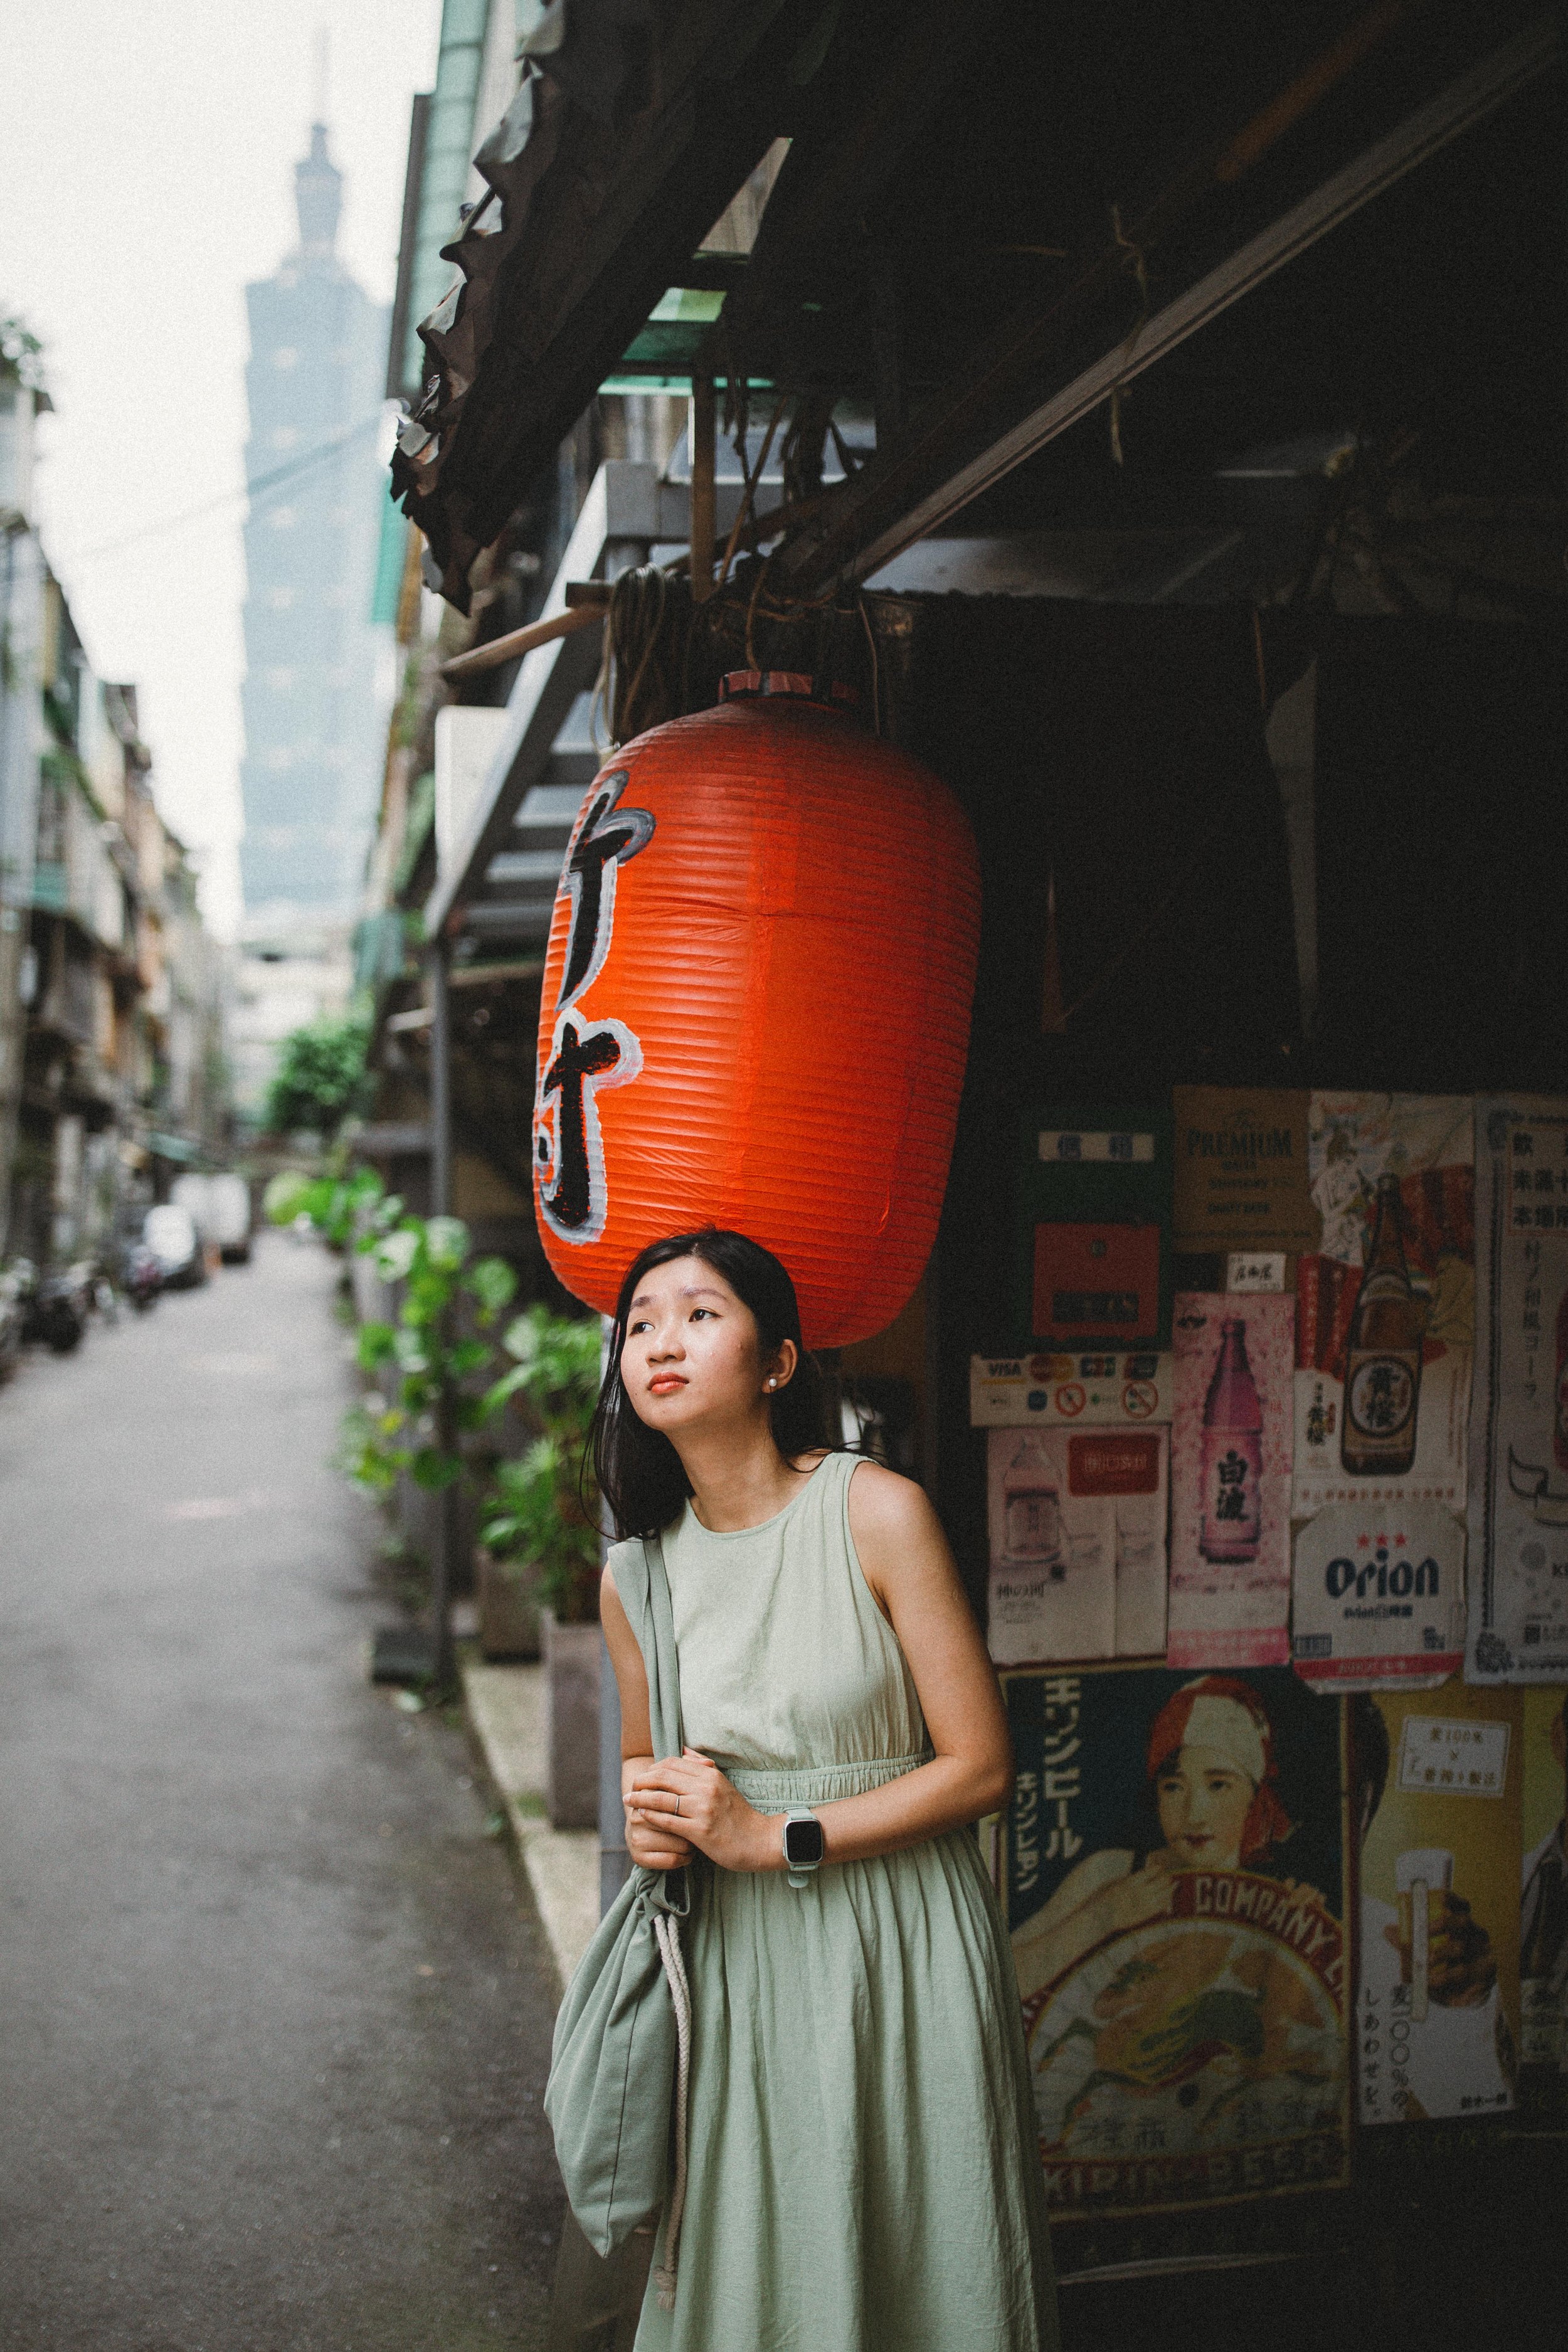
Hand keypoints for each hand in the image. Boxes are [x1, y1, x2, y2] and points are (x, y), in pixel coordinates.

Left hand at [627, 1748, 776, 1874]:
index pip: (673, 1763)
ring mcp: (702, 1809)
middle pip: (663, 1777)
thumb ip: (702, 1766)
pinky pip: (667, 1820)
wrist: (759, 1840)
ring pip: (661, 1799)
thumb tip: (683, 1750)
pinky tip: (642, 1816)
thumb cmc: (738, 1814)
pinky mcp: (699, 1831)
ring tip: (628, 1801)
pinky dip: (651, 1816)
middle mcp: (705, 1788)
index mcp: (710, 1775)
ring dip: (640, 1799)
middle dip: (642, 1781)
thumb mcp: (723, 1784)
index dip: (653, 1768)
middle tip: (631, 1787)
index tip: (644, 1776)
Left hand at [1383, 1894, 1496, 2006]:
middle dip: (1442, 1924)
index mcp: (1463, 1925)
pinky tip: (1431, 1981)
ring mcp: (1483, 1954)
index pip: (1461, 1905)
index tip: (1436, 1898)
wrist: (1462, 1996)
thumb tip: (1388, 1930)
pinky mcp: (1485, 1975)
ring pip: (1462, 1949)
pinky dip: (1445, 1977)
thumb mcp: (1424, 1952)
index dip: (1450, 1899)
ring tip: (1426, 1962)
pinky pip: (1466, 1973)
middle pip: (1463, 1921)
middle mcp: (1476, 1935)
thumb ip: (1408, 1941)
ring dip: (1441, 1955)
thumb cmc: (1443, 1967)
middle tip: (1423, 1932)